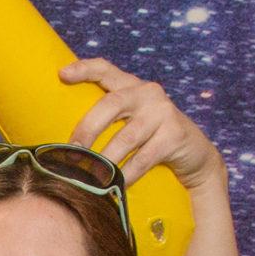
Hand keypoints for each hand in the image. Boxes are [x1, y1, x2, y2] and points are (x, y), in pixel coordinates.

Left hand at [63, 57, 226, 195]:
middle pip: (110, 104)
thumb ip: (104, 120)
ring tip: (86, 177)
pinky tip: (114, 186)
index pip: (106, 70)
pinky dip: (126, 175)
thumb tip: (61, 143)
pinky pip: (143, 158)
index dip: (85, 69)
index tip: (61, 74)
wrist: (193, 155)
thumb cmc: (149, 140)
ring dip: (104, 161)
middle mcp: (147, 93)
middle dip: (86, 129)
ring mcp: (163, 112)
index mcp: (131, 86)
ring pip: (126, 138)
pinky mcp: (175, 134)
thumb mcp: (129, 122)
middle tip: (69, 152)